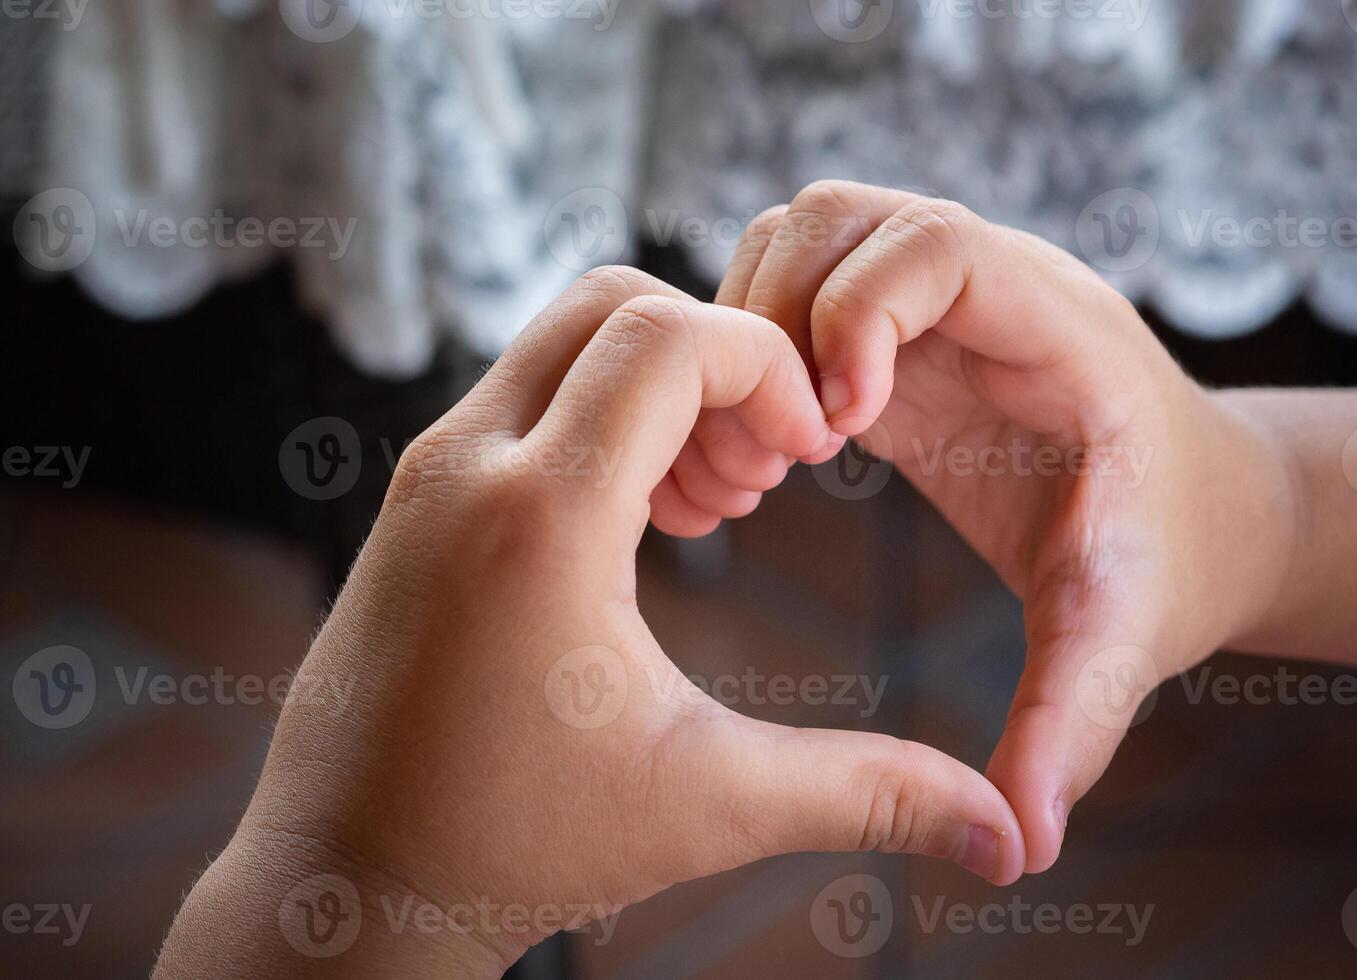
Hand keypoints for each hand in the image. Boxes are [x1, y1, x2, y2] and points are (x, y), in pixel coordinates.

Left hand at [156, 267, 1027, 978]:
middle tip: (762, 465)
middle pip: (612, 302)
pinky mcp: (412, 497)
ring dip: (651, 383)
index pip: (667, 334)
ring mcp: (426, 473)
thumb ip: (866, 795)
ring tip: (708, 499)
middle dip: (714, 355)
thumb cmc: (519, 844)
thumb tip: (1009, 843)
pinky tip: (640, 522)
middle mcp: (466, 466)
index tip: (806, 453)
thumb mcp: (708, 806)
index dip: (766, 367)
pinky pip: (517, 393)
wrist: (347, 871)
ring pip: (558, 339)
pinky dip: (593, 414)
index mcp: (542, 518)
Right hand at [704, 181, 1297, 873]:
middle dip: (773, 317)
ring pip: (796, 242)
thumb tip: (1020, 847)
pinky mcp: (890, 339)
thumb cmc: (1170, 559)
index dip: (861, 311)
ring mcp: (929, 306)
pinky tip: (763, 463)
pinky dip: (748, 357)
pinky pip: (791, 300)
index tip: (843, 430)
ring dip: (746, 333)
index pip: (933, 240)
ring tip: (764, 460)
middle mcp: (983, 290)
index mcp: (1051, 326)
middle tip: (784, 452)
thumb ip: (1073, 727)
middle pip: (834, 217)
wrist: (1198, 513)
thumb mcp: (1126, 638)